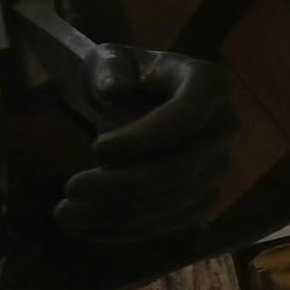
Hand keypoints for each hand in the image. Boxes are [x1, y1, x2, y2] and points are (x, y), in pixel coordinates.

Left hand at [26, 11, 236, 253]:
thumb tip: (113, 90)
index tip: (96, 150)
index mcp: (210, 83)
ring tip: (64, 215)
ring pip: (174, 203)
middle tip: (70, 188)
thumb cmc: (120, 75)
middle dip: (123, 184)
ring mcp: (218, 166)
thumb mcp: (109, 59)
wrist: (130, 100)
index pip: (186, 117)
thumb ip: (110, 69)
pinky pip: (169, 222)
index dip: (143, 139)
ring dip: (117, 215)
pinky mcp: (203, 196)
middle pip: (181, 169)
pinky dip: (126, 230)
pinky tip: (83, 229)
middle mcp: (225, 127)